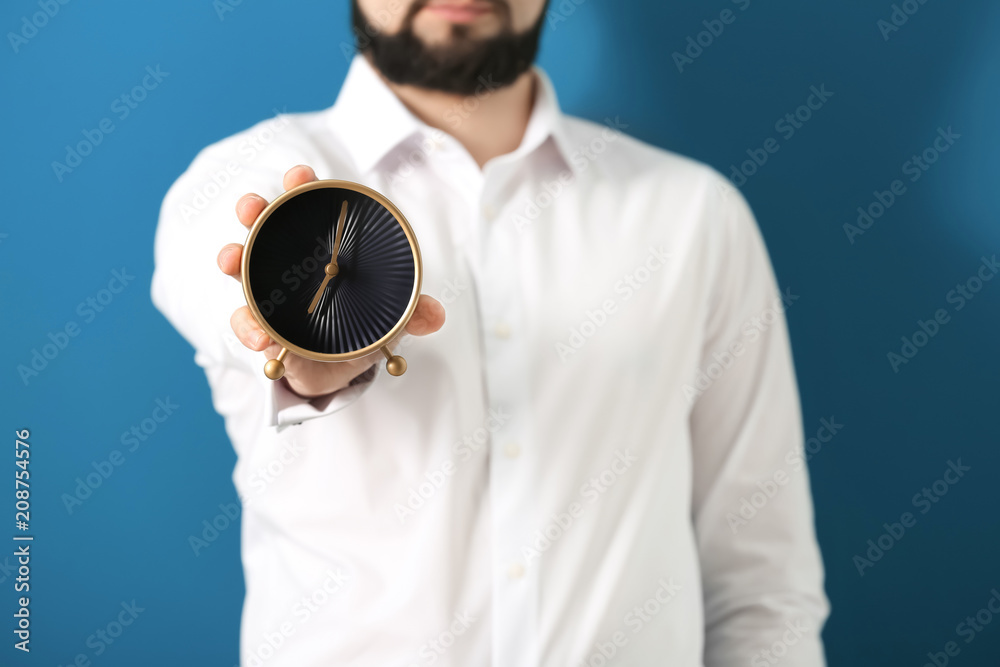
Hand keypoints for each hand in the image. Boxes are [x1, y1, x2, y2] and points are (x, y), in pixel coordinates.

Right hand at [217, 165, 445, 397]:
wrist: (339, 366)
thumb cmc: (361, 322)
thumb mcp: (389, 317)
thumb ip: (410, 314)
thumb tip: (434, 316)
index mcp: (321, 245)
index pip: (309, 205)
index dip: (301, 186)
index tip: (300, 176)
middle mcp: (288, 260)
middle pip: (265, 225)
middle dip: (255, 210)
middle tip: (252, 206)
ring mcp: (268, 289)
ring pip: (242, 265)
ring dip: (233, 257)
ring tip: (231, 259)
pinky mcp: (259, 324)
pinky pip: (245, 320)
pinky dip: (249, 327)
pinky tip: (260, 337)